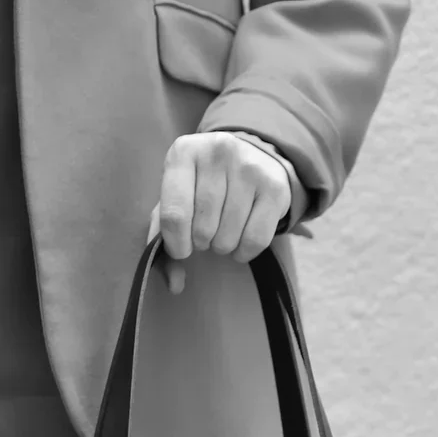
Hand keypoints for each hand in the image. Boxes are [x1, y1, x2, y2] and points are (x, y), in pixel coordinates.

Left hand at [146, 132, 291, 295]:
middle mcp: (217, 152)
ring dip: (223, 246)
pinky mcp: (275, 187)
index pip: (174, 215)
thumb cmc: (203, 185)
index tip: (182, 247)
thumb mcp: (175, 201)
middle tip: (207, 230)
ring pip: (228, 236)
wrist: (251, 157)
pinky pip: (255, 241)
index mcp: (183, 154)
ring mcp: (249, 167)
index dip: (176, 244)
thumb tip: (174, 284)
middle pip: (203, 229)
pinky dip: (245, 251)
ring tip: (224, 229)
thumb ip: (162, 240)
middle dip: (202, 242)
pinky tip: (241, 238)